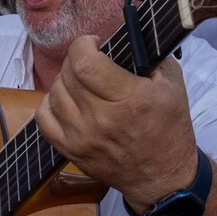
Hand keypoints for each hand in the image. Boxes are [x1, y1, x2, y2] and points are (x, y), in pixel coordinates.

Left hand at [35, 35, 199, 211]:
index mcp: (128, 100)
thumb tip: (126, 37)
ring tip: (82, 80)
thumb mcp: (173, 86)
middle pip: (68, 75)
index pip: (85, 63)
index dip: (83, 45)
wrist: (162, 178)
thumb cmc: (170, 129)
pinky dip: (51, 102)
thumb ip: (150, 56)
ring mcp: (81, 138)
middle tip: (92, 60)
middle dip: (77, 59)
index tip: (95, 44)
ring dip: (65, 79)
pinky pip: (43, 119)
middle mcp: (101, 119)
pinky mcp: (71, 151)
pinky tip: (67, 99)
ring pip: (54, 93)